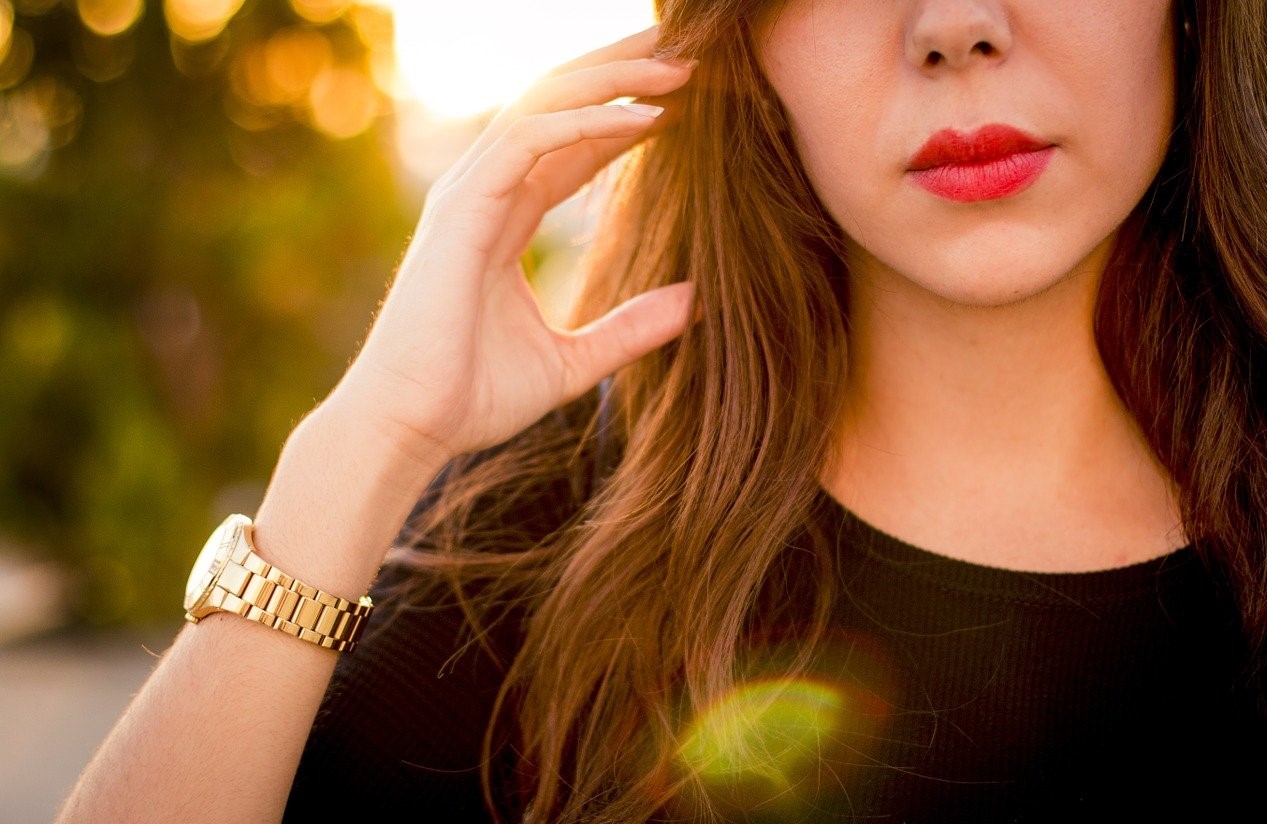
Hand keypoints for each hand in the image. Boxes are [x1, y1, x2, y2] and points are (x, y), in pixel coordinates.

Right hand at [329, 26, 695, 462]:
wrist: (411, 429)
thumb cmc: (473, 398)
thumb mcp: (574, 361)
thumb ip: (631, 328)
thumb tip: (696, 302)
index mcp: (504, 218)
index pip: (569, 143)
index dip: (624, 114)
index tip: (687, 99)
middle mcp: (485, 192)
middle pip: (557, 105)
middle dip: (621, 70)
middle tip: (687, 49)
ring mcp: (468, 195)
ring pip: (544, 105)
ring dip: (613, 79)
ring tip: (680, 66)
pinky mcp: (461, 209)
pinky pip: (529, 141)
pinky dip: (587, 122)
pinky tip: (644, 119)